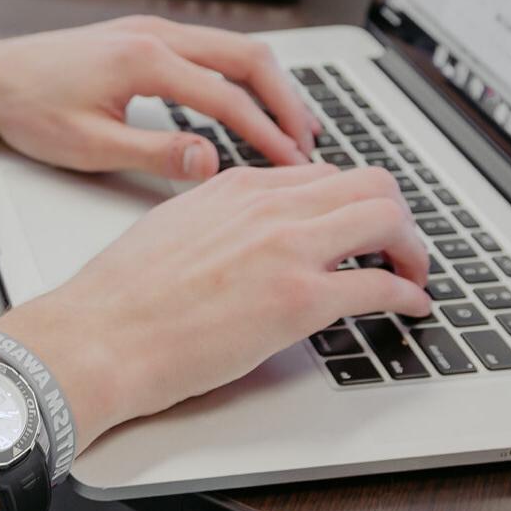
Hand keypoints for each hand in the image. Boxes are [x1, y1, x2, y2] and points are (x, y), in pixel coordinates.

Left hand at [0, 16, 320, 179]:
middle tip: (309, 141)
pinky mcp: (148, 39)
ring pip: (235, 50)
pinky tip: (251, 103)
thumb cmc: (30, 108)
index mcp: (145, 60)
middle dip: (285, 101)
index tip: (290, 162)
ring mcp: (154, 32)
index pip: (227, 97)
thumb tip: (211, 161)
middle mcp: (156, 36)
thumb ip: (155, 152)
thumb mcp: (90, 145)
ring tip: (294, 125)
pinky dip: (242, 78)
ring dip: (269, 86)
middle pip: (248, 58)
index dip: (265, 133)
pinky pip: (213, 52)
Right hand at [0, 164, 430, 451]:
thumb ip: (222, 221)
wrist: (99, 334)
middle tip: (397, 245)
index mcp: (236, 187)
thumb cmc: (123, 294)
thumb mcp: (174, 228)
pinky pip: (380, 284)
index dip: (352, 201)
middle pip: (369, 183)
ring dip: (411, 247)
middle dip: (396, 215)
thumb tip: (251, 238)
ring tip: (412, 273)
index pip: (322, 175)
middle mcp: (268, 207)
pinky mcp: (297, 300)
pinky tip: (409, 305)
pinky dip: (407, 292)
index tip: (359, 225)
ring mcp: (286, 249)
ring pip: (386, 218)